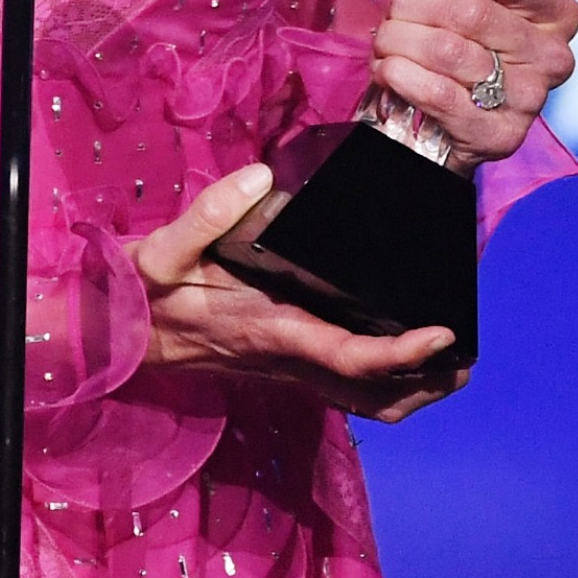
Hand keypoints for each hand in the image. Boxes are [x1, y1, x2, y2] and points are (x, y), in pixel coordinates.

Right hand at [130, 163, 466, 423]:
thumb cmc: (137, 296)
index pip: (347, 356)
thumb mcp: (158, 252)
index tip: (440, 333)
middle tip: (465, 354)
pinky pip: (343, 388)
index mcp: (268, 331)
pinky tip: (402, 359)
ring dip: (411, 390)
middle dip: (425, 381)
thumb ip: (205, 214)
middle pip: (372, 392)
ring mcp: (285, 367)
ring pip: (362, 400)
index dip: (399, 353)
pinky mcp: (281, 362)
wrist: (111, 338)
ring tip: (451, 362)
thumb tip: (259, 177)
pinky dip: (382, 382)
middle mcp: (285, 358)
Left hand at [373, 0, 577, 165]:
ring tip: (386, 41)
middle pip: (470, 9)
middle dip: (413, 6)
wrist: (430, 119)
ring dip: (398, 41)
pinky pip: (437, 93)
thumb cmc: (439, 35)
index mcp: (555, 8)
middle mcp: (555, 54)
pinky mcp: (501, 135)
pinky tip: (388, 70)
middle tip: (393, 12)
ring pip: (447, 50)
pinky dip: (399, 75)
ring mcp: (533, 99)